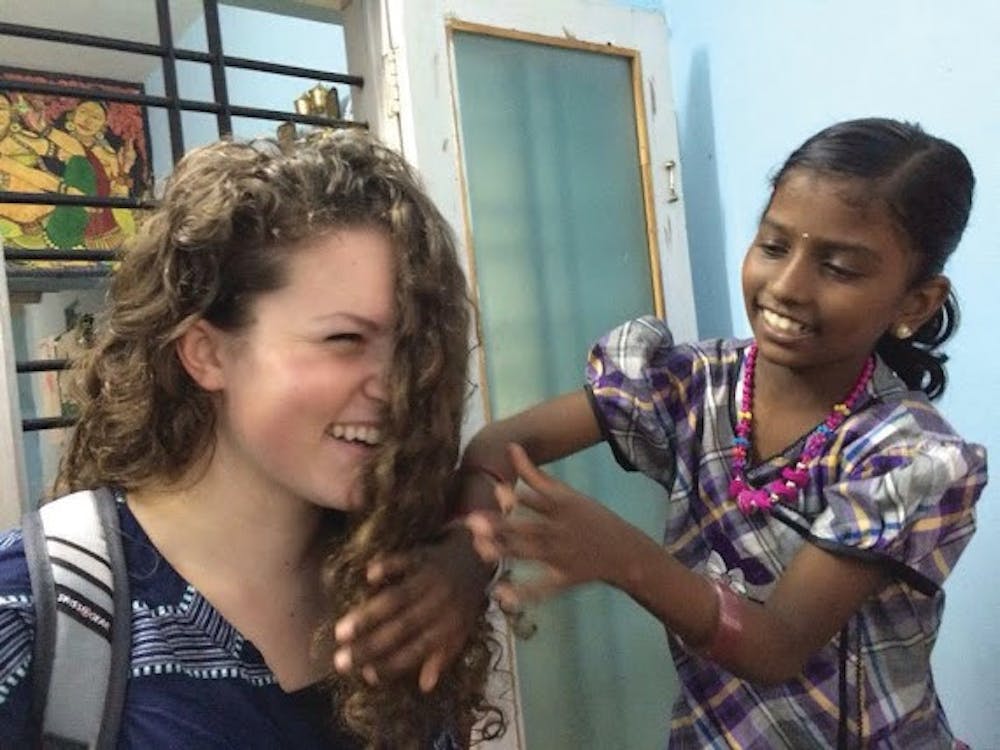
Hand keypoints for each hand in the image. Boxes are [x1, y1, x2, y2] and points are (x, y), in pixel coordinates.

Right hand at [331, 526, 489, 692]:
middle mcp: (440, 605)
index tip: (365, 675)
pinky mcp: (426, 555)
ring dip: (368, 614)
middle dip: (369, 646)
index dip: (392, 664)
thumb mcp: (461, 630)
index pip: (417, 651)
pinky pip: (406, 560)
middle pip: (401, 628)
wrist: (478, 556)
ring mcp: (432, 579)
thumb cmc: (465, 599)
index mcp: (449, 626)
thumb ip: (443, 656)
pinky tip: (369, 576)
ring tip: (341, 631)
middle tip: (340, 660)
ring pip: (397, 599)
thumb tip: (426, 686)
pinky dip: (388, 566)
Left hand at [464, 443, 643, 608]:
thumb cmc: (589, 518)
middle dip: (501, 526)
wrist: (625, 552)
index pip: (535, 498)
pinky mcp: (563, 578)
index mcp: (562, 506)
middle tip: (474, 522)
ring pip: (529, 554)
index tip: (494, 491)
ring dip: (504, 551)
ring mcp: (561, 555)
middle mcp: (559, 529)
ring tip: (481, 549)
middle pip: (527, 527)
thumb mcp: (568, 494)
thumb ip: (536, 475)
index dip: (514, 497)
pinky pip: (542, 587)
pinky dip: (523, 593)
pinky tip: (500, 594)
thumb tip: (511, 447)